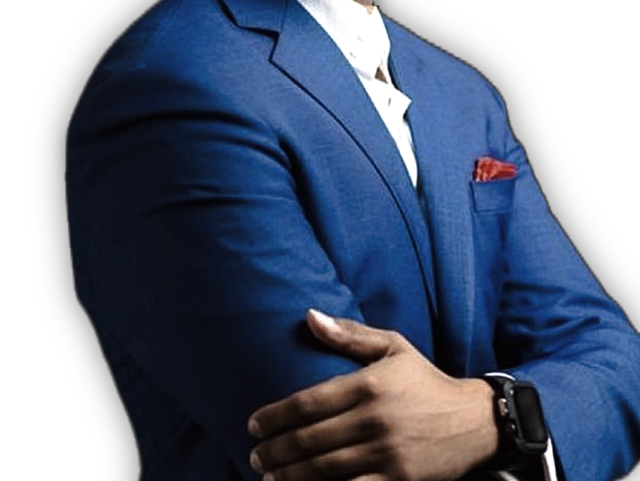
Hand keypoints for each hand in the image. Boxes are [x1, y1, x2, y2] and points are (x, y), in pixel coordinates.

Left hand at [248, 309, 497, 479]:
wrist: (475, 422)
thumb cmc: (426, 380)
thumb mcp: (393, 347)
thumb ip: (350, 335)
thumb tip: (310, 316)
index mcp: (369, 385)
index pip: (308, 403)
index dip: (275, 416)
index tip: (253, 424)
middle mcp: (375, 420)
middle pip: (311, 440)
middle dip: (276, 450)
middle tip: (255, 455)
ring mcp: (386, 456)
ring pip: (325, 470)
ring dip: (290, 476)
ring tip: (268, 477)